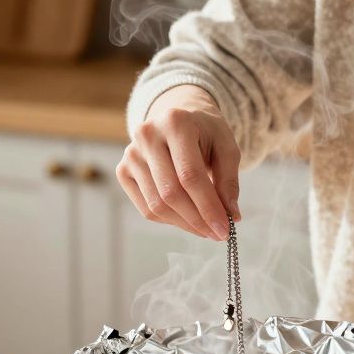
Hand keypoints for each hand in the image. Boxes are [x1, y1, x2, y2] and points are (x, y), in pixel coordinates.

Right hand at [115, 85, 241, 239]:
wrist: (177, 119)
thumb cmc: (205, 133)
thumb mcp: (226, 148)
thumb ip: (229, 181)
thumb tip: (231, 216)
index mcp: (176, 123)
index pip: (190, 175)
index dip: (208, 206)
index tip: (225, 229)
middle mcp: (147, 135)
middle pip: (170, 192)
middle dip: (197, 220)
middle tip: (218, 234)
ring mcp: (131, 154)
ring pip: (156, 205)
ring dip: (184, 224)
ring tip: (205, 228)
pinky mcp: (123, 171)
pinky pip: (146, 208)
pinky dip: (169, 220)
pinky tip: (187, 218)